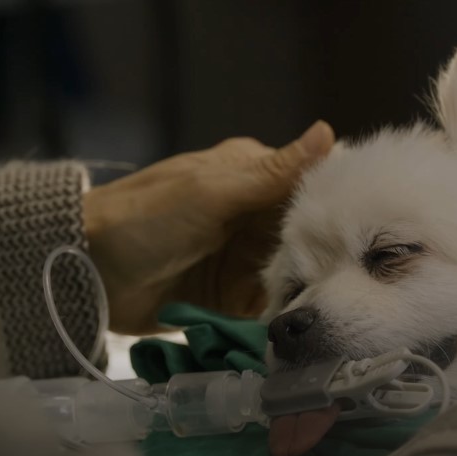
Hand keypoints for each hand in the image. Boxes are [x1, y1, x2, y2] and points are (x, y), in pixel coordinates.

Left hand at [84, 121, 334, 333]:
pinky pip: (270, 303)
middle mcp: (254, 214)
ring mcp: (244, 256)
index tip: (371, 222)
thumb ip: (274, 172)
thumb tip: (328, 131)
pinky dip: (283, 311)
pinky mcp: (232, 296)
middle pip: (309, 232)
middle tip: (359, 273)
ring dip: (308, 284)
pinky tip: (304, 323)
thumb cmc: (146, 218)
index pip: (310, 183)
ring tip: (337, 302)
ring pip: (294, 269)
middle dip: (327, 250)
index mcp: (252, 174)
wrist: (85, 273)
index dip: (338, 201)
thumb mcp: (213, 191)